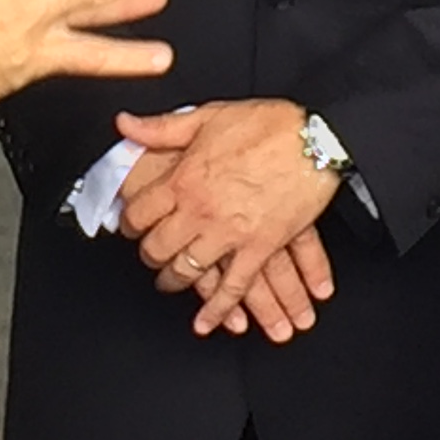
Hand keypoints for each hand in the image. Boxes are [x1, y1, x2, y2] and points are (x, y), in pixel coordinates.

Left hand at [118, 100, 342, 331]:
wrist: (315, 139)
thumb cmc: (265, 124)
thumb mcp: (206, 116)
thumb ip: (161, 128)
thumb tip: (124, 124)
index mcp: (184, 179)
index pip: (139, 213)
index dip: (129, 222)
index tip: (131, 225)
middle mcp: (200, 211)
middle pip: (157, 248)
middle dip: (149, 255)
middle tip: (151, 255)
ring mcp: (229, 234)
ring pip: (187, 271)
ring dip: (175, 281)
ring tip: (171, 282)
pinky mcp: (259, 249)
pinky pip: (232, 288)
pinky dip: (217, 310)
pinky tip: (206, 323)